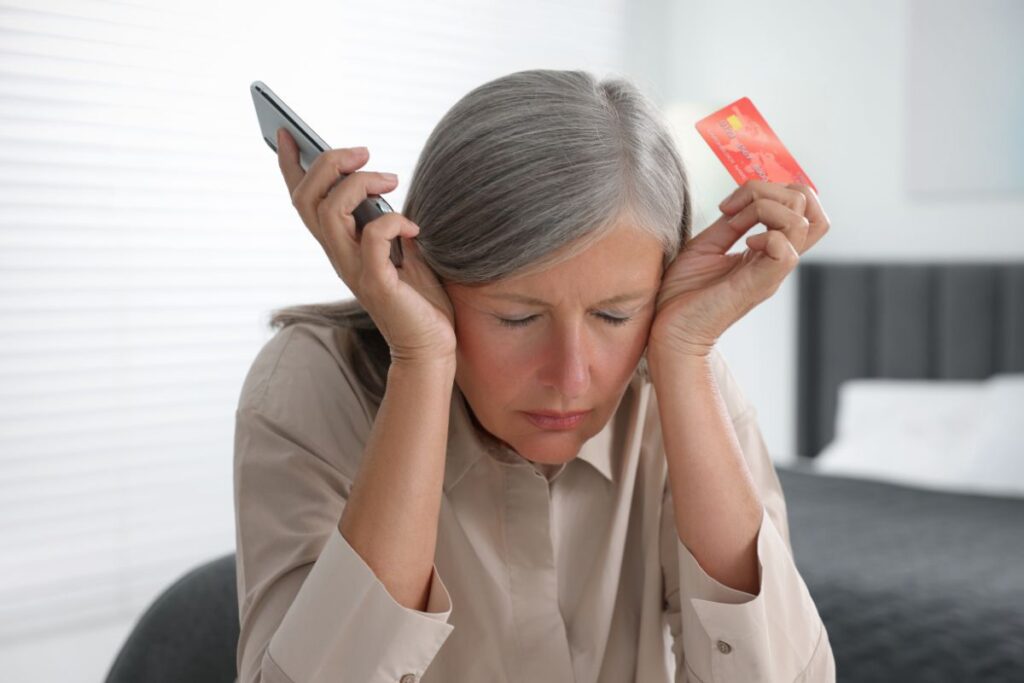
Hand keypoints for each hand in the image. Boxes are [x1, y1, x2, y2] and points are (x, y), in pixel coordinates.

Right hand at [275, 128, 456, 363]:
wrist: (430, 345)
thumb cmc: (418, 298)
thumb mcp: (400, 249)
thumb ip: (385, 221)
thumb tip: (383, 184)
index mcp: (340, 245)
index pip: (303, 200)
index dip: (289, 165)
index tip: (285, 132)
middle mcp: (338, 255)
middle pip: (307, 198)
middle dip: (328, 163)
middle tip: (364, 153)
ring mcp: (354, 270)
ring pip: (330, 212)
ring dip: (359, 184)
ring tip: (391, 180)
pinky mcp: (377, 284)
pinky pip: (371, 240)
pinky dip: (391, 222)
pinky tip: (413, 228)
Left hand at [648, 180, 829, 357]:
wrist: (669, 329)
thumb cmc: (682, 294)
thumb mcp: (706, 245)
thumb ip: (730, 223)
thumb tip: (743, 200)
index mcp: (767, 250)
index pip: (803, 210)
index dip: (774, 189)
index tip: (733, 202)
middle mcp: (776, 260)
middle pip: (811, 210)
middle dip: (772, 190)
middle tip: (735, 208)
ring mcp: (771, 272)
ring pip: (802, 223)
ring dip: (766, 208)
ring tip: (736, 224)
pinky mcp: (759, 284)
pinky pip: (786, 250)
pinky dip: (765, 235)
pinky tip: (743, 245)